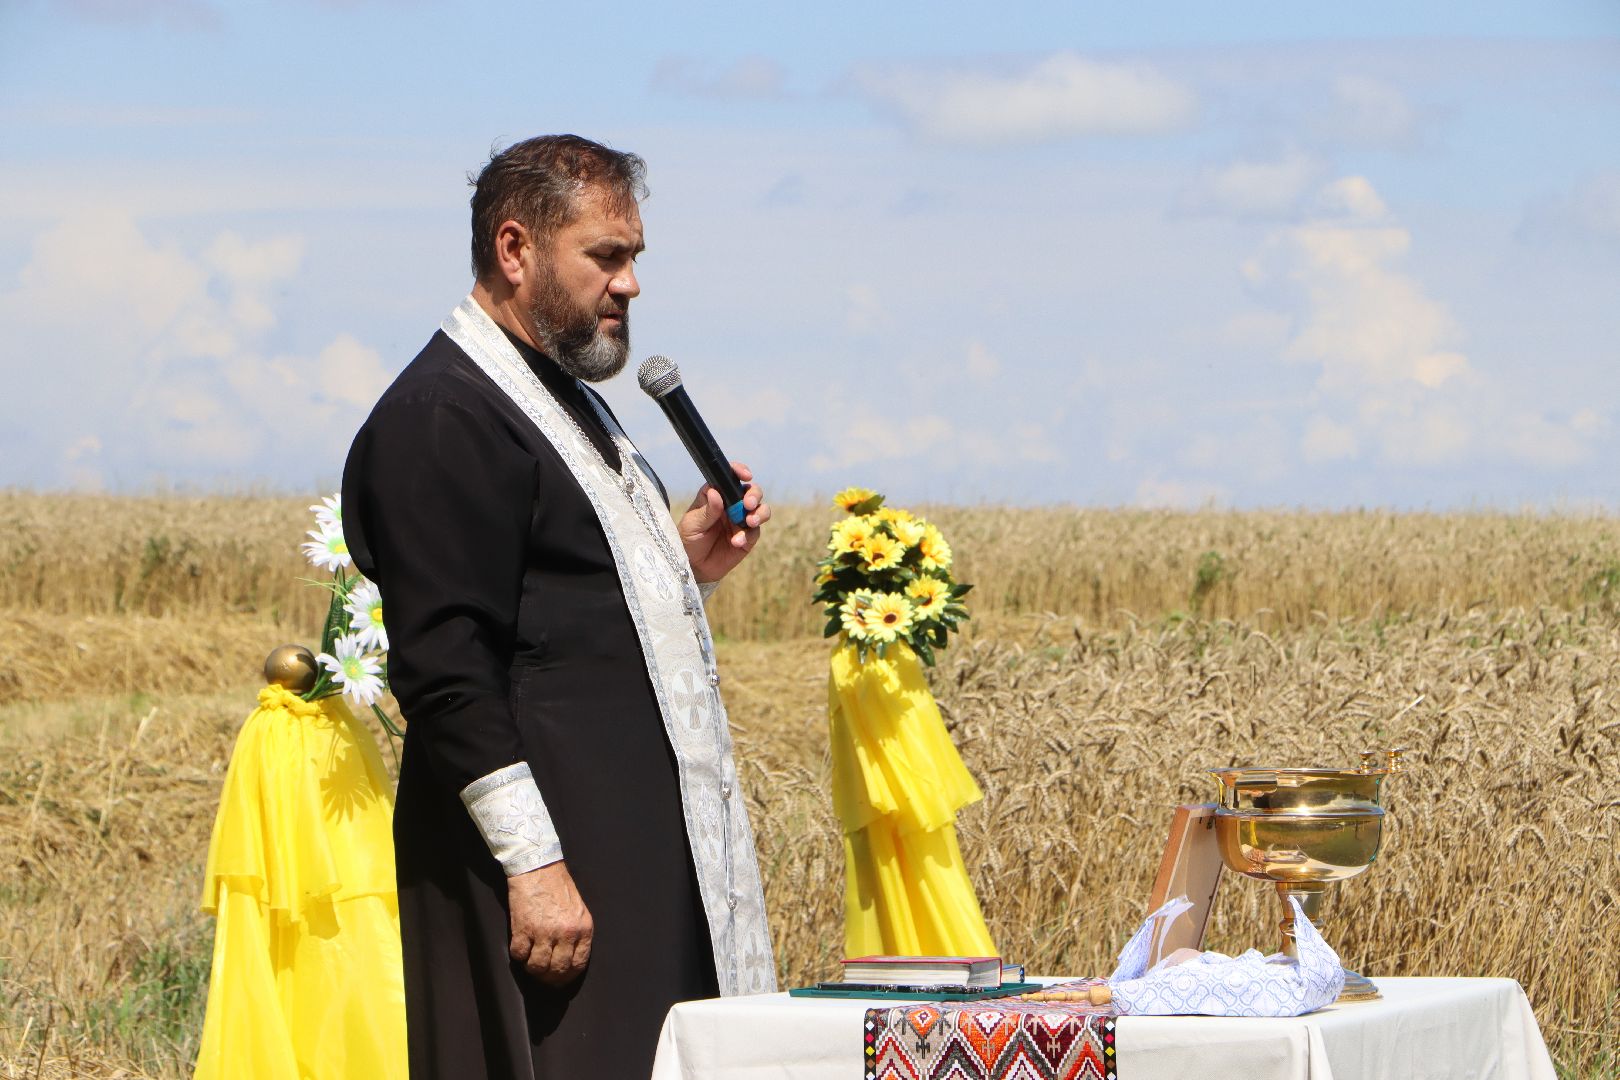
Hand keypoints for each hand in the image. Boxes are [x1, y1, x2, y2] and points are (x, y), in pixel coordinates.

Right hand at [508, 861, 592, 985]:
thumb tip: (569, 959)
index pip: (578, 964)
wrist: (538, 868)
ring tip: (530, 962)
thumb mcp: (578, 910)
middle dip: (549, 978)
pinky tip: (520, 948)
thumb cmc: (558, 887)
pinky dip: (518, 956)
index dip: (567, 977)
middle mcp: (565, 933)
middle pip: (557, 970)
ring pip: (537, 967)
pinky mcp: (523, 929)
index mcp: (583, 929)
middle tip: (542, 977)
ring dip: (532, 968)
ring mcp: (544, 932)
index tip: (559, 981)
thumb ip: (577, 934)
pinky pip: (519, 955)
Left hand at [679, 461, 769, 584]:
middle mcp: (732, 505)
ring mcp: (741, 521)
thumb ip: (707, 511)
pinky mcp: (747, 538)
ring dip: (759, 513)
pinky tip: (736, 542)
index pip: (729, 478)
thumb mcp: (693, 524)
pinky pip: (754, 532)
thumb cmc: (688, 540)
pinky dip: (748, 535)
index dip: (739, 472)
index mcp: (716, 495)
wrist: (693, 566)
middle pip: (751, 492)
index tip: (746, 475)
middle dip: (754, 495)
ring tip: (750, 522)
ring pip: (760, 509)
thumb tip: (715, 492)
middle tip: (748, 504)